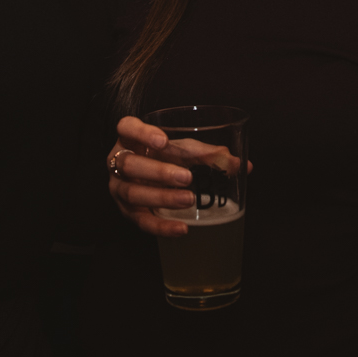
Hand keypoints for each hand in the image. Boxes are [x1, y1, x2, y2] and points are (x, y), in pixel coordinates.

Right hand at [106, 116, 196, 237]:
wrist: (150, 179)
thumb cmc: (166, 157)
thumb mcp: (183, 150)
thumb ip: (207, 154)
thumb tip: (238, 164)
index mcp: (130, 138)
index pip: (126, 128)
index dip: (142, 133)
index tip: (164, 141)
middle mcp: (119, 162)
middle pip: (130, 164)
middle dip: (158, 172)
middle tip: (187, 177)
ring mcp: (120, 187)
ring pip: (133, 193)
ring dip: (162, 197)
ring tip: (188, 199)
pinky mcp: (127, 211)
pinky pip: (142, 221)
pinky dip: (162, 226)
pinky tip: (181, 228)